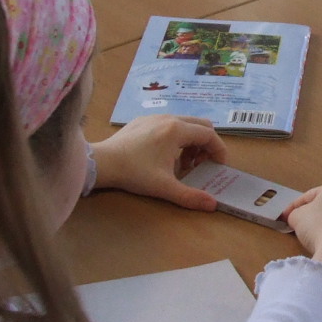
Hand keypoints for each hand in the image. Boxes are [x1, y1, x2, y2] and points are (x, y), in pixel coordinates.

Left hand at [88, 115, 226, 208]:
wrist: (103, 162)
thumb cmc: (134, 173)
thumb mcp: (164, 187)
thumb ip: (190, 196)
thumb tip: (213, 205)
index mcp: (176, 130)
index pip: (208, 134)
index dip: (218, 150)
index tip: (219, 165)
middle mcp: (168, 118)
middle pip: (200, 124)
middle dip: (206, 144)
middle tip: (201, 164)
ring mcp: (154, 117)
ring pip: (184, 123)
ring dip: (191, 141)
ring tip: (183, 163)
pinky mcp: (143, 120)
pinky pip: (169, 124)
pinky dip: (176, 137)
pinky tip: (164, 156)